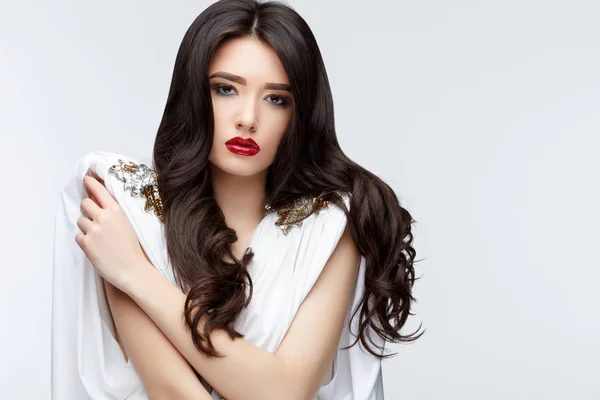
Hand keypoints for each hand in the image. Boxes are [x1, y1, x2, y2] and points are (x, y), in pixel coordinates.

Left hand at [75, 172, 148, 291]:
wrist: (132, 270)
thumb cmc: (132, 249)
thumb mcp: (127, 224)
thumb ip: (113, 213)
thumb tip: (99, 202)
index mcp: (116, 211)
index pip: (99, 191)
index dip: (91, 183)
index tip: (86, 179)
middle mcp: (104, 218)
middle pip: (85, 203)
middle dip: (87, 209)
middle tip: (93, 218)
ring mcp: (93, 230)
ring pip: (80, 220)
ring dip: (86, 227)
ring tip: (98, 238)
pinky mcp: (86, 243)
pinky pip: (78, 236)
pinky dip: (84, 241)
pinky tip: (96, 247)